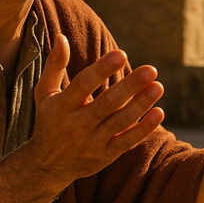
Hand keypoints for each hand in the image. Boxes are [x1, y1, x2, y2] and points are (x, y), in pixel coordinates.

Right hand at [28, 35, 164, 187]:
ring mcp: (92, 141)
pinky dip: (143, 129)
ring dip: (141, 104)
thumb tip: (62, 36)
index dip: (102, 70)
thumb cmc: (49, 121)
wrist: (47, 165)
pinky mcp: (105, 155)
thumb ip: (54, 66)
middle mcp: (77, 124)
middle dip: (130, 86)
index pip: (83, 84)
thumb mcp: (44, 94)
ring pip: (120, 122)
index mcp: (62, 105)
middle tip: (151, 69)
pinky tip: (159, 113)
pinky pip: (126, 141)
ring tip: (158, 86)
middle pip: (107, 103)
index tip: (121, 54)